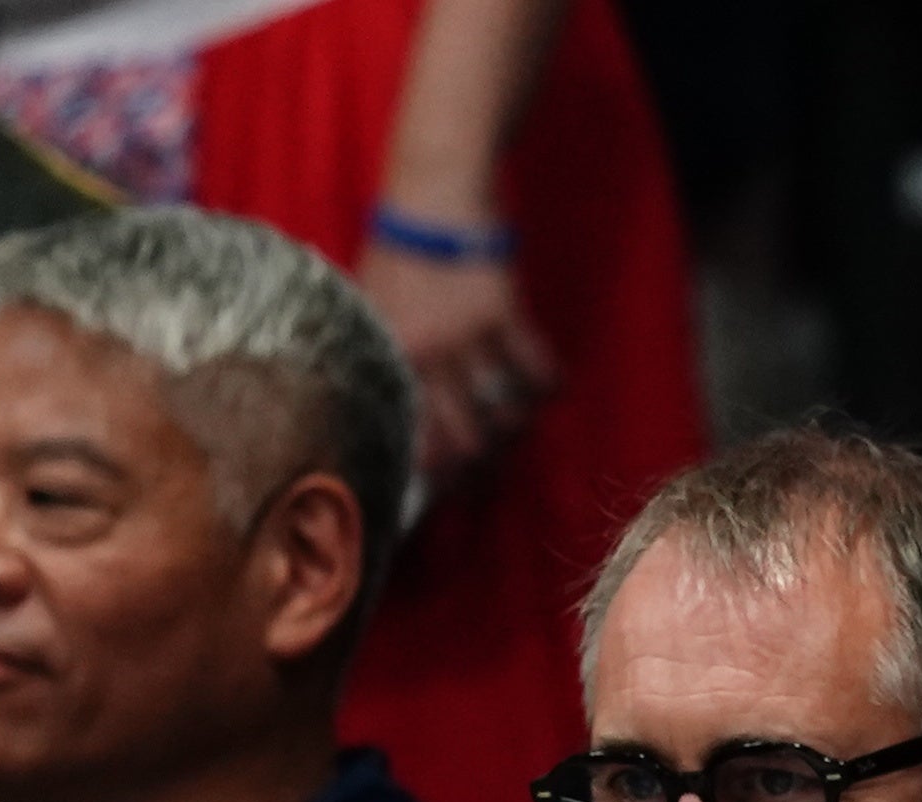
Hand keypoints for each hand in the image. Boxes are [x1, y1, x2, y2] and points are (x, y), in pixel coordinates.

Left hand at [357, 237, 556, 486]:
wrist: (431, 196)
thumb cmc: (396, 250)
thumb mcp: (374, 308)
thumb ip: (388, 357)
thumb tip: (404, 410)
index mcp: (391, 356)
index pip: (413, 435)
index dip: (434, 472)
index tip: (447, 483)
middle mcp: (426, 355)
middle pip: (465, 440)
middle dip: (482, 461)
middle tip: (490, 460)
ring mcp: (467, 336)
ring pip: (506, 413)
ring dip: (517, 424)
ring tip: (516, 420)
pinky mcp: (505, 314)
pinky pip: (538, 372)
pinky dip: (547, 384)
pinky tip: (545, 384)